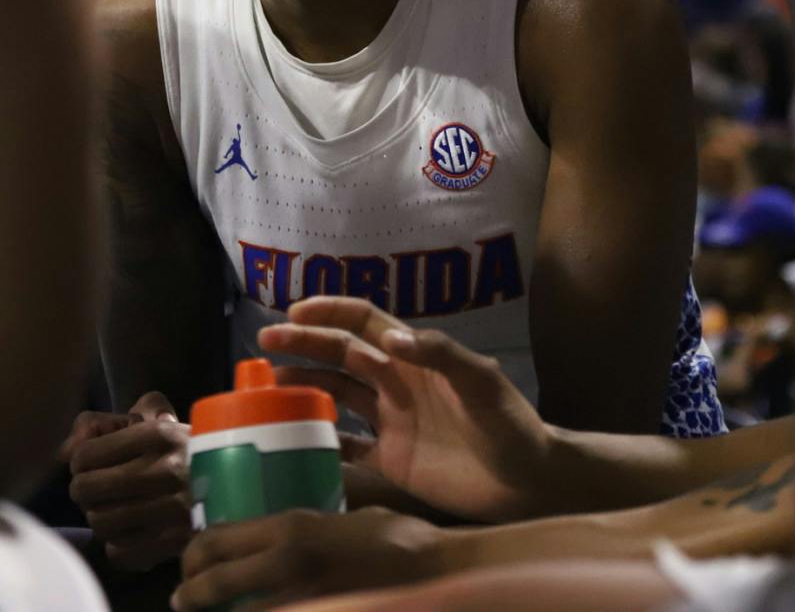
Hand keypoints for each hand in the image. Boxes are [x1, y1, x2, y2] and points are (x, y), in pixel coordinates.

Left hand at [65, 391, 192, 570]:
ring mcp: (173, 510)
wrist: (235, 478)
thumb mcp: (148, 415)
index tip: (94, 463)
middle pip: (86, 490)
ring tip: (115, 509)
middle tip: (98, 489)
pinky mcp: (176, 543)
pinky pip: (119, 553)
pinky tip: (133, 530)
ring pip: (99, 523)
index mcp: (157, 434)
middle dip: (85, 490)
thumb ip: (96, 423)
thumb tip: (63, 451)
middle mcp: (165, 470)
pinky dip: (119, 545)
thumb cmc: (178, 445)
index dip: (81, 461)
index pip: (84, 456)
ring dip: (101, 518)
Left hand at [173, 507, 444, 609]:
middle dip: (191, 593)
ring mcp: (302, 598)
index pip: (217, 540)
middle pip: (214, 580)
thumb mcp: (345, 517)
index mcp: (291, 528)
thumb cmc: (398, 539)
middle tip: (184, 600)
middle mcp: (286, 563)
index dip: (193, 555)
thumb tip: (279, 537)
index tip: (189, 565)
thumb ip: (307, 531)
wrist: (437, 572)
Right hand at [258, 297, 553, 522]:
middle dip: (303, 343)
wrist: (528, 481)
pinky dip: (319, 439)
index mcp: (415, 357)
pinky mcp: (391, 460)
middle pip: (341, 354)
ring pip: (335, 393)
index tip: (296, 311)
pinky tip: (290, 437)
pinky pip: (345, 446)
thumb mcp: (482, 381)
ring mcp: (391, 421)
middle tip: (266, 341)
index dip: (331, 312)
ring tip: (268, 384)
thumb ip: (442, 354)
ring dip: (303, 383)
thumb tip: (392, 339)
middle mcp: (396, 383)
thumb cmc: (511, 425)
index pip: (365, 322)